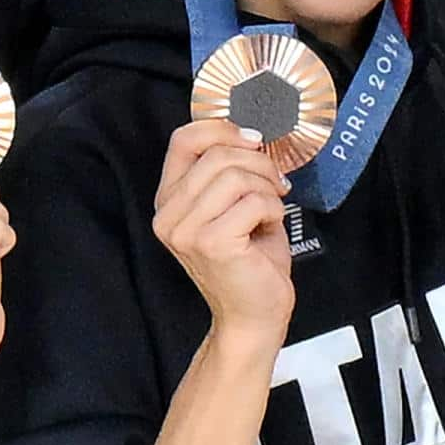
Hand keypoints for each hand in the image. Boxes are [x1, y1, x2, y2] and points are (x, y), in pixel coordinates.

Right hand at [152, 119, 294, 335]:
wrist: (256, 315)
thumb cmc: (251, 261)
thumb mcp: (234, 207)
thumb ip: (230, 172)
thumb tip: (250, 132)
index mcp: (169, 201)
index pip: (183, 140)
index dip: (221, 129)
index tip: (252, 139)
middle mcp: (168, 215)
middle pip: (216, 155)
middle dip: (258, 163)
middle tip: (276, 183)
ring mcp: (186, 231)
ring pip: (235, 176)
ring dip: (266, 186)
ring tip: (274, 205)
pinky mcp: (211, 243)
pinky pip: (252, 201)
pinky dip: (272, 208)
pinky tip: (271, 225)